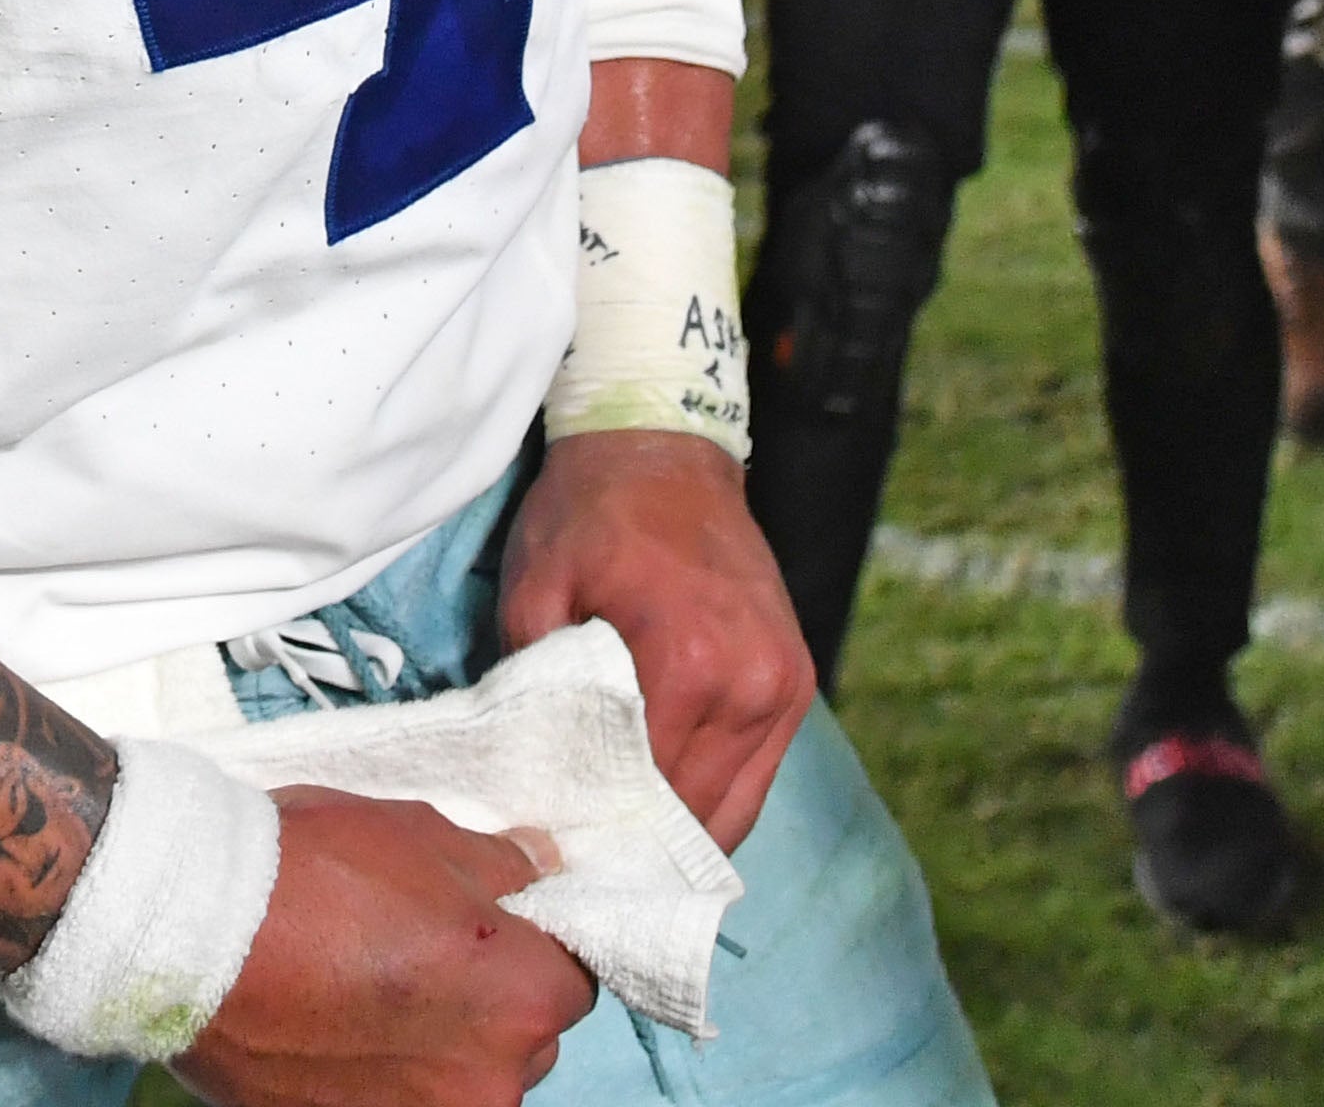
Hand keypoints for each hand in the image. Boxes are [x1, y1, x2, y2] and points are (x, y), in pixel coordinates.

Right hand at [175, 787, 593, 1106]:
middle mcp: (491, 1079)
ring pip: (462, 1085)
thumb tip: (541, 868)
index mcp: (521, 996)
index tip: (485, 928)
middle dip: (486, 1004)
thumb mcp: (420, 832)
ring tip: (361, 999)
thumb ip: (499, 864)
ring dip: (433, 1050)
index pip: (572, 979)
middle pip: (522, 1042)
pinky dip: (378, 1080)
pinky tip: (331, 1035)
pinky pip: (396, 1106)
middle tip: (418, 957)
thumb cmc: (312, 870)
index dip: (531, 947)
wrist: (191, 931)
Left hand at [495, 427, 816, 849]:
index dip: (597, 838)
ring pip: (733, 810)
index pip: (642, 795)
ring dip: (678, 839)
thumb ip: (534, 693)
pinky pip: (756, 777)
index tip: (554, 865)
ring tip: (618, 861)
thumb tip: (528, 791)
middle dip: (637, 851)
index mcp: (686, 662)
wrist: (665, 446)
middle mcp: (750, 684)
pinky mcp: (795, 682)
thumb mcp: (535, 593)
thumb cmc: (589, 514)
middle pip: (693, 816)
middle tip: (580, 876)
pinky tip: (663, 822)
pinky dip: (713, 804)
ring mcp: (784, 687)